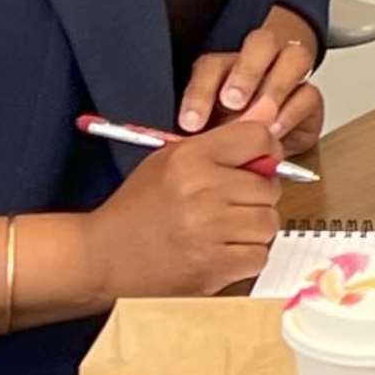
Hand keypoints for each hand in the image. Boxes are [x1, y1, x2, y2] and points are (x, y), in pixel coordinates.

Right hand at [79, 121, 286, 300]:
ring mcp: (209, 231)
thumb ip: (223, 139)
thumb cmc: (139, 207)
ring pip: (268, 223)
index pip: (258, 137)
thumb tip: (268, 108)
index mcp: (190, 158)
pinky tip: (219, 252)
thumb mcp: (172, 159)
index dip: (266, 150)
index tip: (259, 163)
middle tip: (228, 204)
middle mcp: (202, 190)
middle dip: (256, 196)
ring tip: (222, 230)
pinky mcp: (213, 267)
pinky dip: (245, 258)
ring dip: (252, 229)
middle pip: (269, 186)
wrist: (104, 255)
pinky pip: (258, 256)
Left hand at [179, 6, 321, 156]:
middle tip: (232, 102)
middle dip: (247, 71)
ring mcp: (290, 75)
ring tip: (260, 120)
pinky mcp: (310, 97)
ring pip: (295, 56)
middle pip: (261, 43)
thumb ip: (204, 128)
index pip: (212, 66)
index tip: (190, 123)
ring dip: (275, 86)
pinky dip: (291, 112)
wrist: (266, 147)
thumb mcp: (210, 131)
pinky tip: (275, 131)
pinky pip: (309, 93)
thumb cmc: (232, 134)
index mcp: (226, 68)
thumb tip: (190, 138)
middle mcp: (261, 62)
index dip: (200, 92)